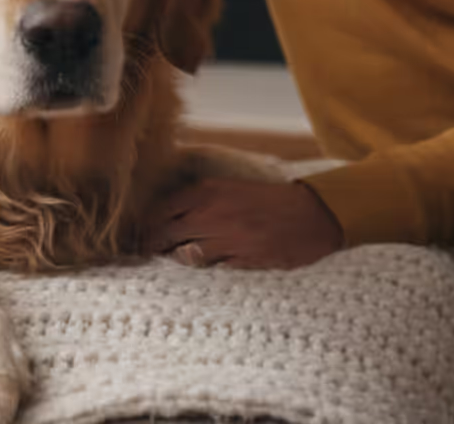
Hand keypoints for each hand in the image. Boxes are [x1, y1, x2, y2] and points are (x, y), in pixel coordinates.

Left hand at [147, 177, 344, 270]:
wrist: (313, 215)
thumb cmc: (272, 199)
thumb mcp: (233, 187)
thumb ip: (205, 198)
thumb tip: (174, 212)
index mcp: (209, 191)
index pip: (162, 209)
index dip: (148, 223)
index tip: (140, 230)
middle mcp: (212, 214)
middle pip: (167, 233)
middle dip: (153, 244)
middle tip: (146, 250)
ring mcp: (226, 239)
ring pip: (186, 254)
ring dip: (177, 258)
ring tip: (172, 259)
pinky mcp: (241, 260)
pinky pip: (212, 266)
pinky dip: (206, 266)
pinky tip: (204, 265)